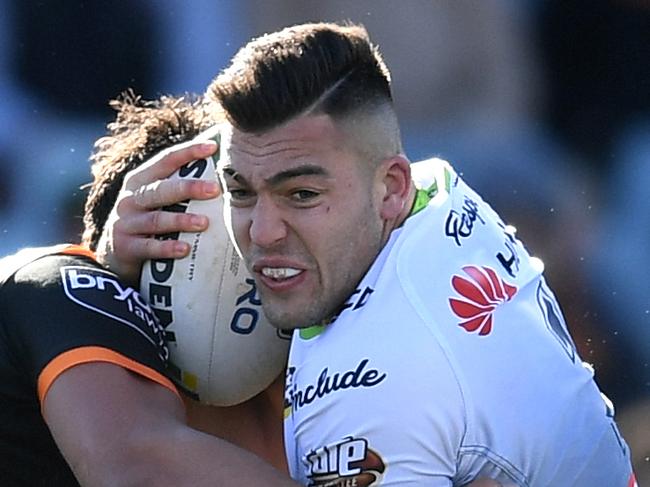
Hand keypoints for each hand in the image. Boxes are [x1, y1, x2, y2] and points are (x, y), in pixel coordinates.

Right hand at [96, 139, 220, 284]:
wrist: (113, 254)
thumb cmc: (147, 219)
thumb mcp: (156, 200)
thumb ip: (179, 186)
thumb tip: (221, 172)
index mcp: (141, 180)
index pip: (166, 160)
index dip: (189, 152)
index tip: (213, 147)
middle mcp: (131, 198)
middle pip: (161, 189)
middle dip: (189, 187)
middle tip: (215, 189)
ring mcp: (126, 222)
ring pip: (157, 219)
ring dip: (181, 220)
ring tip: (204, 222)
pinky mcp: (126, 247)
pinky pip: (149, 247)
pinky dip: (167, 248)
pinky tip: (185, 249)